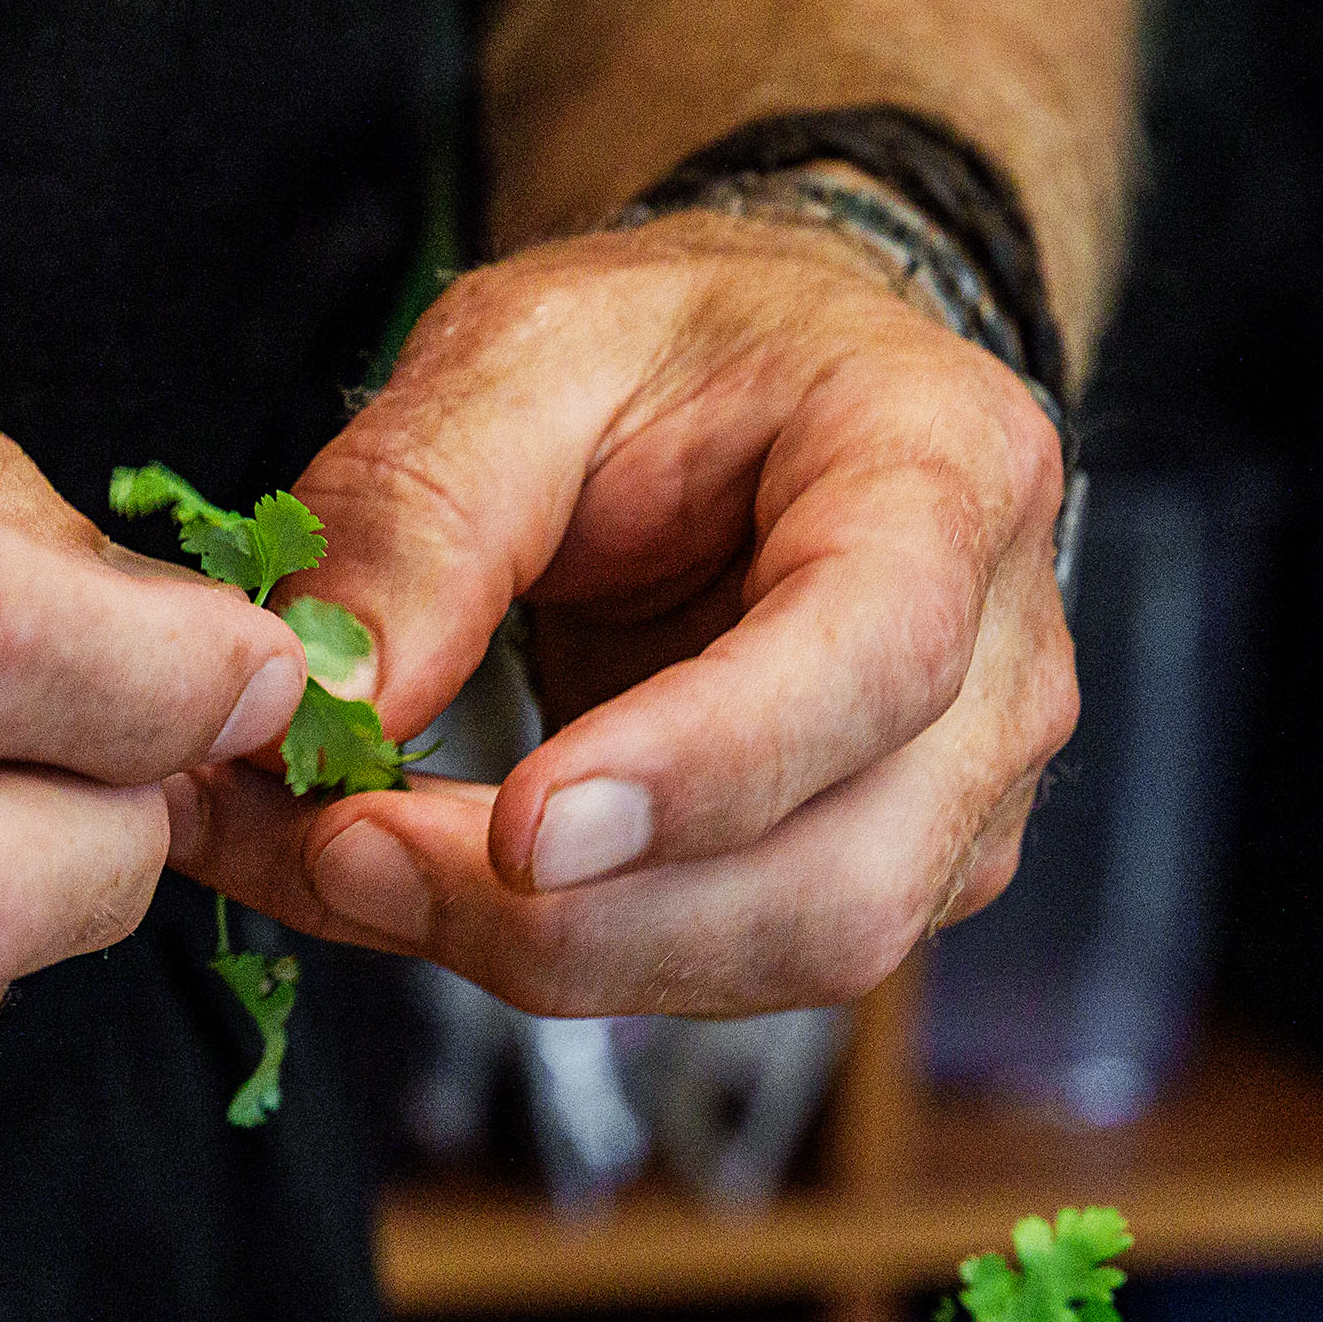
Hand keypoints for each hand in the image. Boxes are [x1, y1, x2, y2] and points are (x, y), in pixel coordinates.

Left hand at [171, 213, 1076, 1016]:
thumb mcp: (518, 352)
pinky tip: (408, 882)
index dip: (698, 771)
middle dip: (572, 920)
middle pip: (836, 881)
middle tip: (340, 852)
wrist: (772, 388)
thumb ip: (417, 515)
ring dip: (535, 953)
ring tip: (334, 860)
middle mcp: (998, 663)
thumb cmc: (678, 350)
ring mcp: (955, 798)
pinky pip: (719, 970)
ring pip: (780, 960)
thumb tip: (324, 711)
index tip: (518, 833)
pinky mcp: (877, 879)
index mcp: (947, 470)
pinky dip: (544, 952)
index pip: (876, 658)